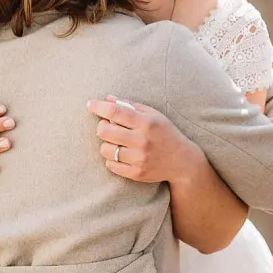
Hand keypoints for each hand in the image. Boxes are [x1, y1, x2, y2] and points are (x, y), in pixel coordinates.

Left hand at [88, 95, 202, 183]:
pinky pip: (111, 165)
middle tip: (108, 126)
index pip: (116, 112)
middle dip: (102, 126)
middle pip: (104, 131)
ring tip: (117, 142)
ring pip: (105, 149)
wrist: (182, 161)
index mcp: (147, 123)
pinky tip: (122, 154)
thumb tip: (108, 99)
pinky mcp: (136, 173)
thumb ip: (131, 106)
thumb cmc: (166, 133)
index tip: (90, 104)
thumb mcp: (154, 115)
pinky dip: (112, 158)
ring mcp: (139, 159)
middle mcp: (142, 141)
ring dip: (107, 144)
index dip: (99, 107)